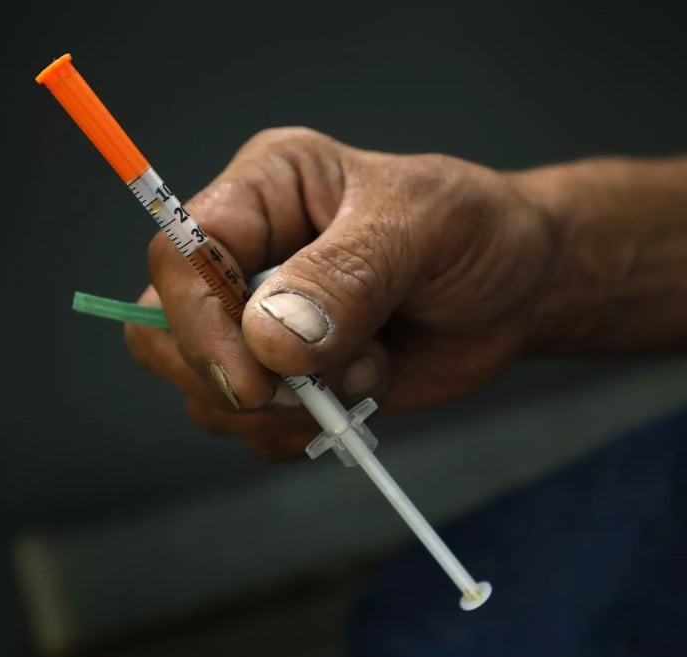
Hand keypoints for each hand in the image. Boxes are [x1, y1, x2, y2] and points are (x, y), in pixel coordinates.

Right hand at [125, 127, 555, 458]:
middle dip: (238, 378)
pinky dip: (310, 432)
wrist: (519, 290)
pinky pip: (257, 433)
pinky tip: (368, 392)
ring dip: (289, 408)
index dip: (196, 320)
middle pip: (167, 333)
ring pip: (209, 395)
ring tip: (369, 369)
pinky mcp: (287, 383)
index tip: (254, 380)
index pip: (179, 254)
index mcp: (263, 193)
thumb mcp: (426, 227)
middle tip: (319, 384)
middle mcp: (246, 259)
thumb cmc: (476, 232)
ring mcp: (261, 328)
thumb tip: (269, 340)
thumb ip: (348, 276)